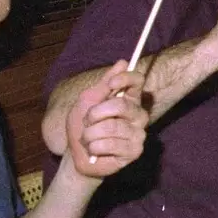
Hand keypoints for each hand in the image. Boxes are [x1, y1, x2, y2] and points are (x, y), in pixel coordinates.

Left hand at [68, 60, 148, 177]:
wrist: (78, 155)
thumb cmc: (83, 126)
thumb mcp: (87, 102)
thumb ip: (104, 84)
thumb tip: (123, 62)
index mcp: (129, 99)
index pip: (137, 81)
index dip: (126, 79)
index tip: (112, 83)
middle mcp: (138, 115)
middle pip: (122, 105)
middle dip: (95, 113)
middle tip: (87, 121)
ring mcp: (138, 134)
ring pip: (111, 127)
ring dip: (90, 133)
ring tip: (89, 139)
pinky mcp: (134, 151)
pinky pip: (110, 144)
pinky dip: (94, 147)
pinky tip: (96, 151)